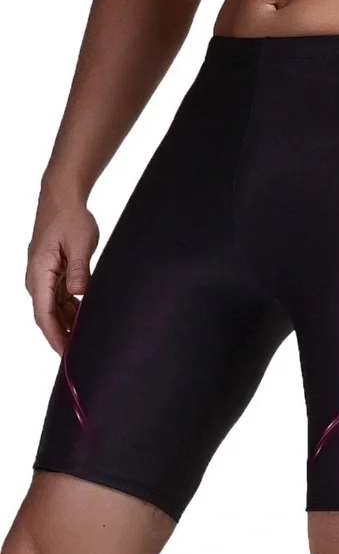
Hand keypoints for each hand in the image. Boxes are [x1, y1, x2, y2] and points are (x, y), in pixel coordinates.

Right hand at [25, 192, 98, 354]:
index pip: (44, 314)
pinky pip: (60, 299)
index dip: (55, 336)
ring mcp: (44, 277)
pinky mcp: (52, 273)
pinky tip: (85, 319)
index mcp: (39, 273)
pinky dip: (71, 311)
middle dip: (62, 336)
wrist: (62, 200)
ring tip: (86, 340)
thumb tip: (79, 294)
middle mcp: (37, 278)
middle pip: (48, 316)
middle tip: (81, 354)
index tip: (66, 353)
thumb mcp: (80, 243)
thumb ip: (80, 270)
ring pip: (54, 309)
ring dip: (68, 324)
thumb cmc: (71, 218)